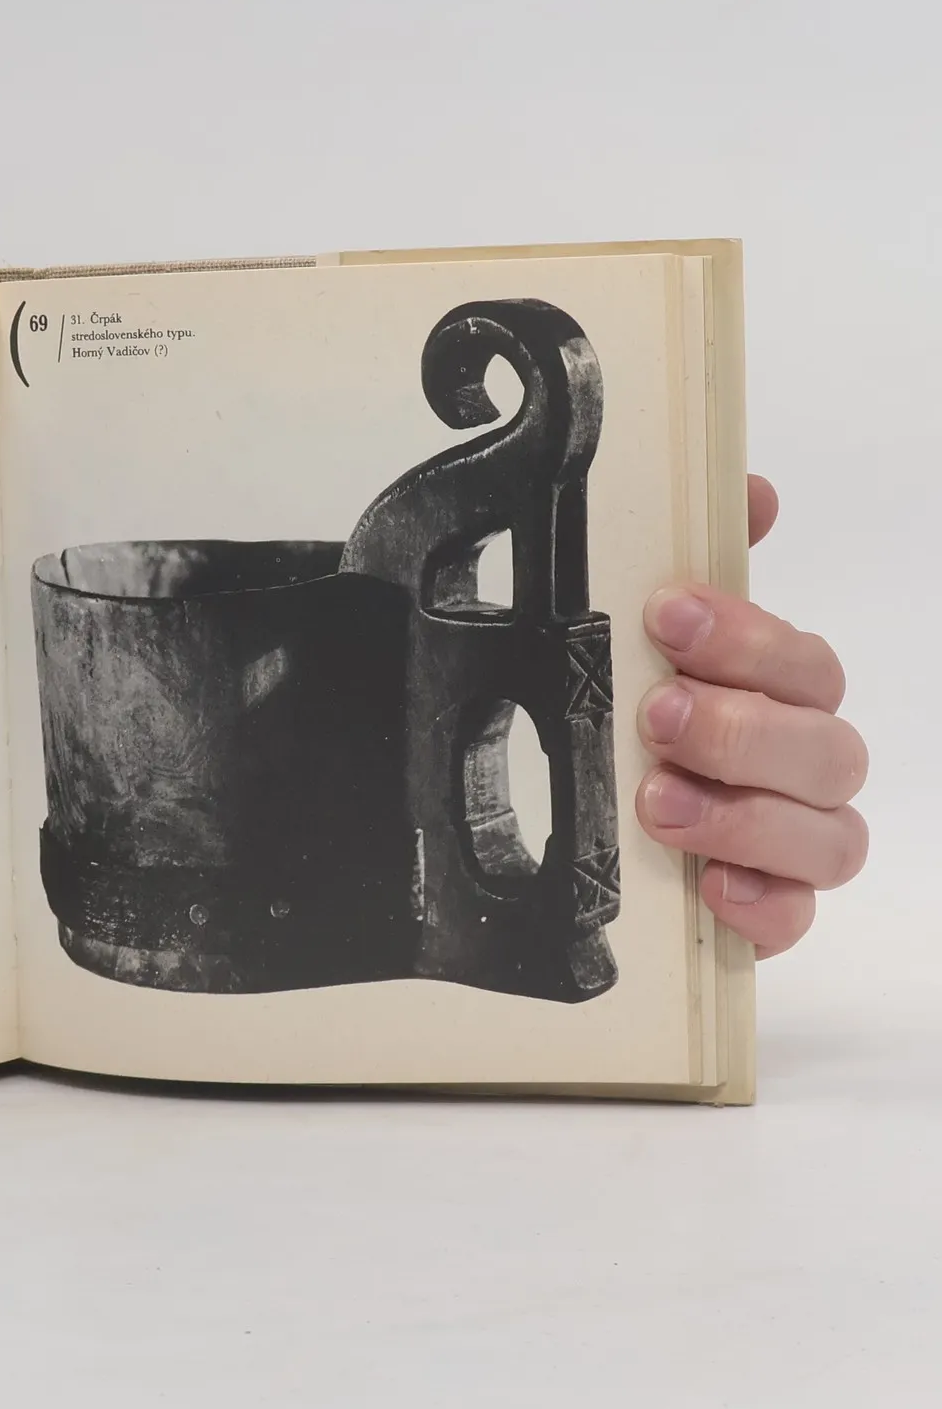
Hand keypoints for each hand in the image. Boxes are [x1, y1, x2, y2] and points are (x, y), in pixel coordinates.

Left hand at [636, 476, 865, 956]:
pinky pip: (796, 919)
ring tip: (657, 801)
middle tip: (657, 715)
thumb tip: (751, 490)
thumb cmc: (628, 717)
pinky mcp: (766, 911)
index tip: (666, 615)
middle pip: (826, 748)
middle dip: (741, 728)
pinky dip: (762, 905)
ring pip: (829, 836)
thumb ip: (699, 562)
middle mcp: (799, 767)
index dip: (745, 636)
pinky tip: (710, 887)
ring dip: (745, 816)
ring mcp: (791, 843)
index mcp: (778, 693)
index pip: (800, 661)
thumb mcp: (636, 638)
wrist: (578, 830)